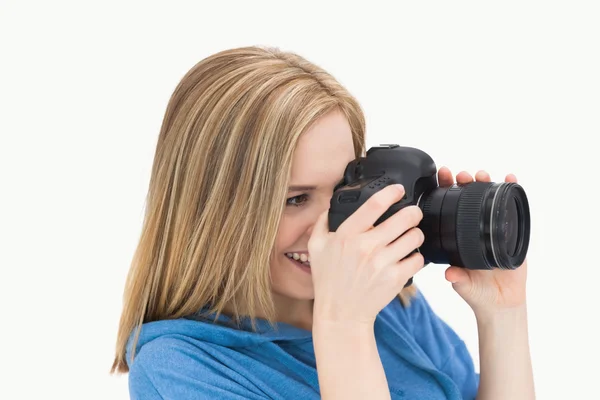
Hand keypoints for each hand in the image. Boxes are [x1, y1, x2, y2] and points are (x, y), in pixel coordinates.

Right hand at [308, 184, 424, 325]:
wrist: (341, 313)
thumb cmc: (328, 280)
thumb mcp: (316, 248)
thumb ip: (322, 222)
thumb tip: (330, 205)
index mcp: (347, 235)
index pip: (375, 205)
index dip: (391, 192)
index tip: (398, 189)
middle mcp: (366, 247)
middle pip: (405, 217)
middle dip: (413, 212)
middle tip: (412, 214)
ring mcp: (383, 263)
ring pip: (415, 237)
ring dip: (415, 234)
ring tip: (410, 237)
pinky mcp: (396, 278)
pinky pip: (418, 259)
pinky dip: (416, 257)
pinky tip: (407, 257)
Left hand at [438, 167, 527, 315]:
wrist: (500, 303)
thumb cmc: (476, 292)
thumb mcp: (464, 285)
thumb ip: (458, 278)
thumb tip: (449, 273)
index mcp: (456, 236)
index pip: (448, 208)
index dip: (445, 192)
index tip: (442, 178)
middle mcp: (473, 229)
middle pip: (467, 198)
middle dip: (464, 182)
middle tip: (461, 175)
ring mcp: (492, 228)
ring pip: (488, 199)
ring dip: (485, 183)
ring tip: (482, 175)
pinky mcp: (512, 232)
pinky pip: (511, 208)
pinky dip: (511, 192)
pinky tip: (510, 180)